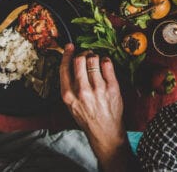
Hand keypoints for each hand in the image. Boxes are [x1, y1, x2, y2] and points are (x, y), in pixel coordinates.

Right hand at [59, 45, 127, 164]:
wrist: (104, 130)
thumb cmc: (87, 117)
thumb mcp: (71, 104)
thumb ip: (69, 86)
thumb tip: (70, 64)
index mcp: (68, 95)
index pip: (64, 68)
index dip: (67, 54)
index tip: (70, 47)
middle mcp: (82, 90)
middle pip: (79, 60)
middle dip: (83, 54)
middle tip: (86, 56)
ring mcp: (98, 88)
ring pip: (94, 59)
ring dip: (94, 57)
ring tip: (96, 61)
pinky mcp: (112, 87)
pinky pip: (107, 64)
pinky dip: (105, 61)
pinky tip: (104, 65)